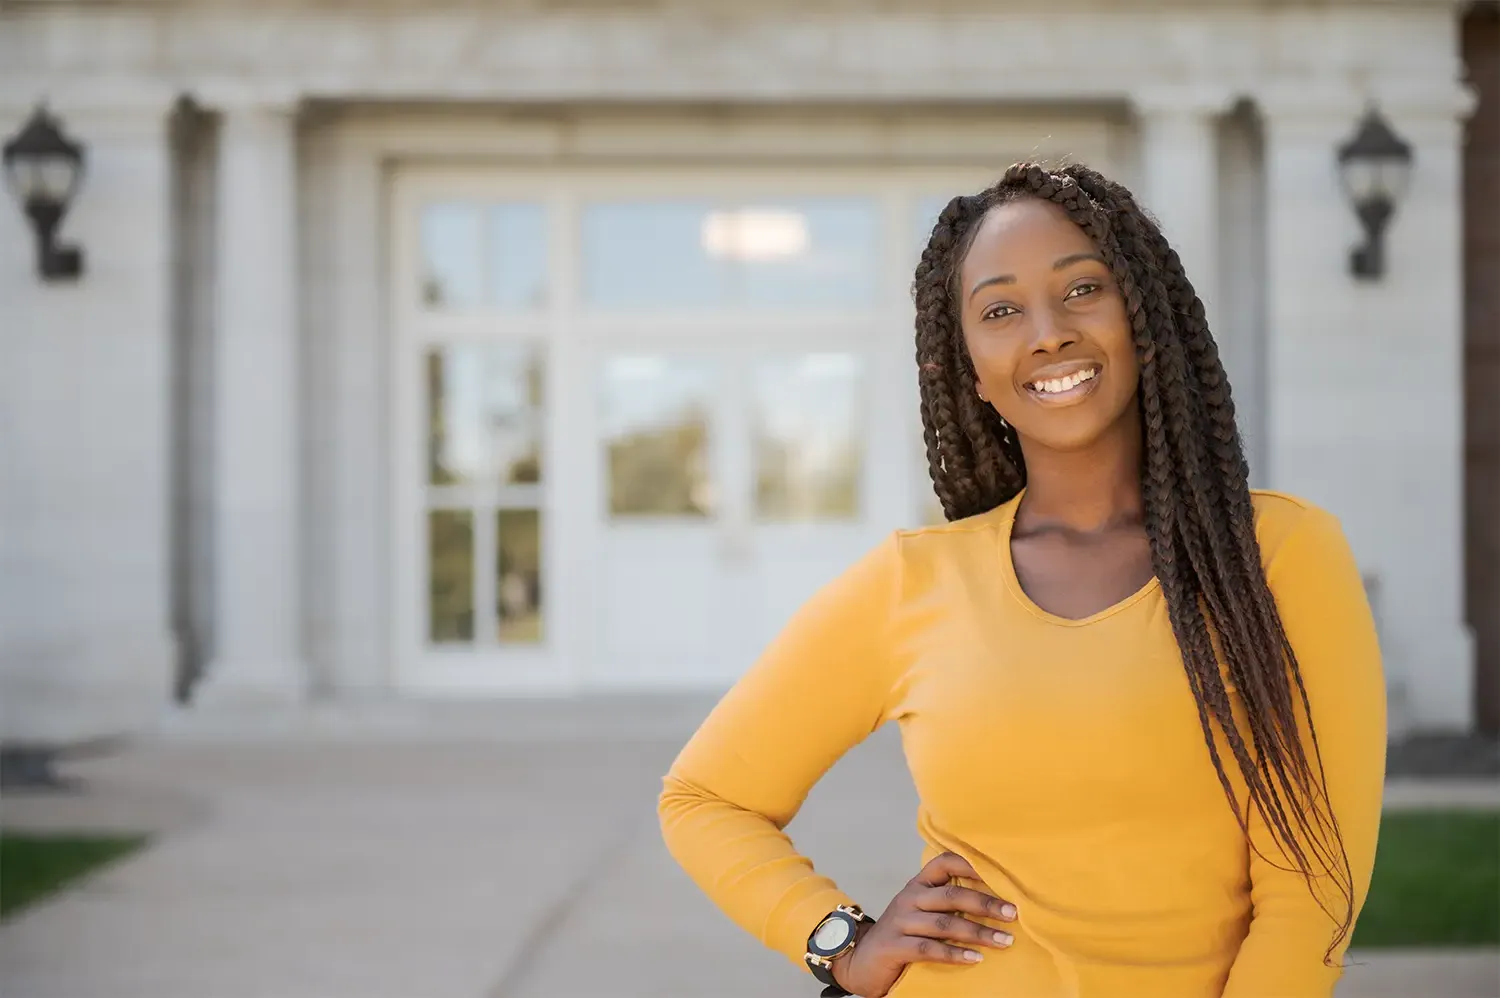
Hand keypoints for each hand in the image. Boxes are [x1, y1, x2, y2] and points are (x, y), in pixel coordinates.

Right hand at [830, 852, 1015, 997]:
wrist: (861, 960)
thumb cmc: (902, 934)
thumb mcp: (921, 912)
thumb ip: (946, 904)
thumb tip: (994, 902)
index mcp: (918, 886)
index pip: (944, 863)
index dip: (971, 864)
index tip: (1000, 874)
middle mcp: (909, 898)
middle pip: (951, 895)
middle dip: (985, 904)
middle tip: (1012, 913)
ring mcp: (900, 922)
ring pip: (944, 924)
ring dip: (978, 932)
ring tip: (1004, 941)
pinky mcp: (894, 946)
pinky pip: (929, 949)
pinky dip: (954, 954)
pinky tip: (976, 958)